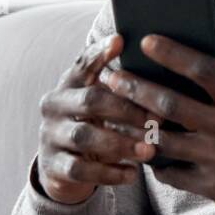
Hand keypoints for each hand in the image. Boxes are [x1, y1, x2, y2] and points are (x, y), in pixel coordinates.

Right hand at [34, 34, 158, 204]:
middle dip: (126, 109)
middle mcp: (54, 105)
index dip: (100, 52)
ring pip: (84, 136)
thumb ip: (121, 88)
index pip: (83, 63)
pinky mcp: (53, 165)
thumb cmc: (95, 125)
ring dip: (121, 143)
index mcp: (68, 84)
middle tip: (157, 119)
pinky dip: (109, 173)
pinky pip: (80, 170)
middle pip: (90, 101)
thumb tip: (164, 75)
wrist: (62, 167)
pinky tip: (132, 174)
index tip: (121, 41)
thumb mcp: (102, 104)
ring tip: (149, 150)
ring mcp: (50, 135)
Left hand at [100, 34, 214, 214]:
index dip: (172, 53)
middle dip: (136, 88)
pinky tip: (141, 148)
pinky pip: (172, 172)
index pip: (203, 70)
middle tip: (112, 77)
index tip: (146, 41)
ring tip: (114, 112)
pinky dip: (153, 160)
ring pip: (164, 140)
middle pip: (171, 104)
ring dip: (136, 125)